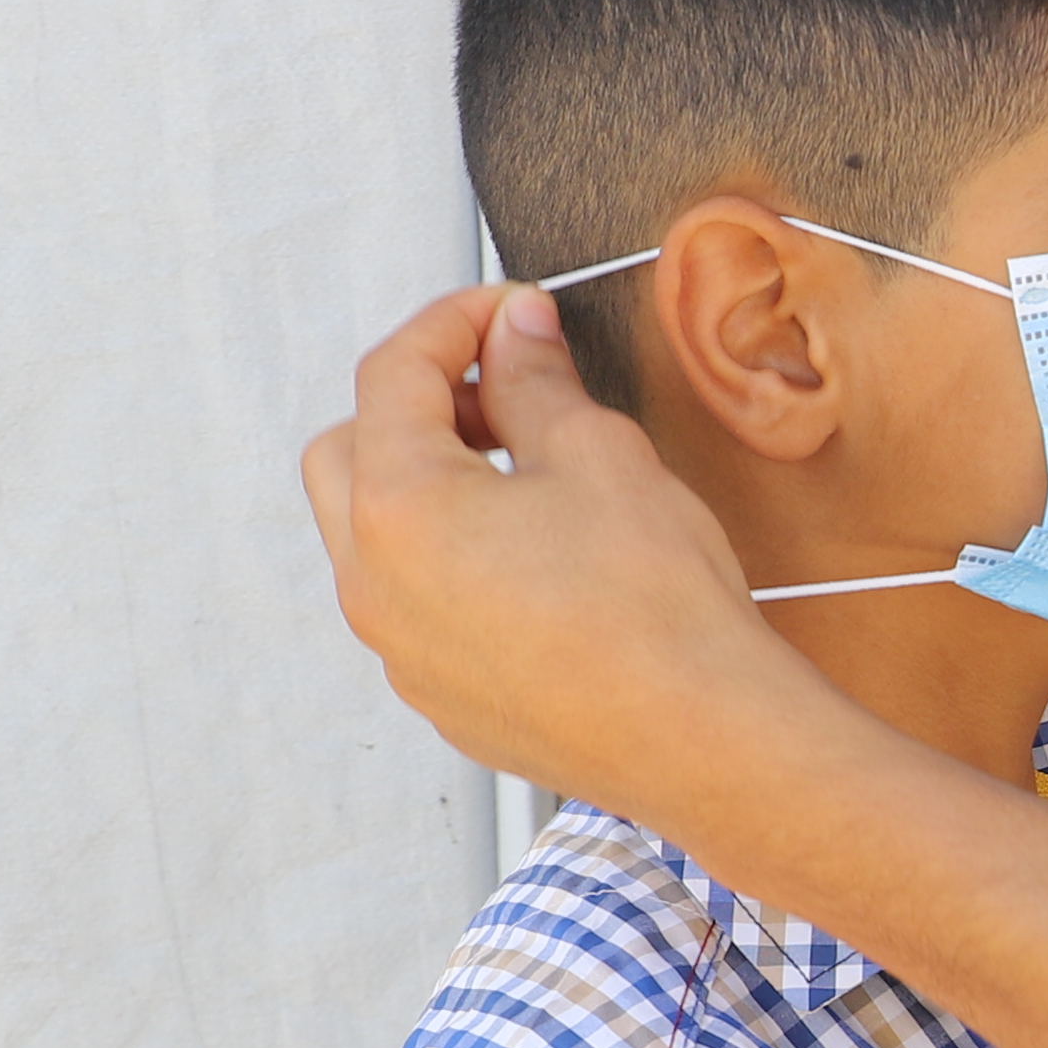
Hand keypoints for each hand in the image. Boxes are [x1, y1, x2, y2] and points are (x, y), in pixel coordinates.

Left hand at [304, 282, 804, 813]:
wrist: (702, 735)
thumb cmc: (657, 610)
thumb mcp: (598, 454)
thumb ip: (534, 381)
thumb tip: (514, 335)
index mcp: (401, 508)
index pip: (391, 375)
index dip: (452, 322)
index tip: (504, 312)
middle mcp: (376, 584)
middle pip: (345, 452)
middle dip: (413, 406)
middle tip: (498, 392)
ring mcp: (400, 651)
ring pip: (371, 538)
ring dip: (425, 487)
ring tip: (523, 477)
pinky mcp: (440, 696)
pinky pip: (413, 606)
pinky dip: (449, 561)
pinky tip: (535, 558)